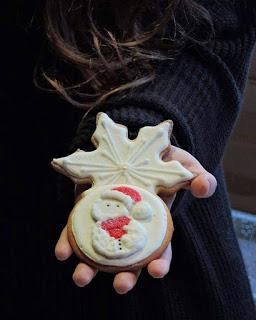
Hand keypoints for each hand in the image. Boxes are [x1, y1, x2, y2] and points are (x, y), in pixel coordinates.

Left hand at [55, 145, 216, 293]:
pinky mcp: (87, 210)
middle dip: (125, 275)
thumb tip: (205, 187)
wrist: (133, 146)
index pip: (159, 251)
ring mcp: (108, 221)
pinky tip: (62, 251)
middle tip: (121, 285)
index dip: (160, 263)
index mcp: (154, 224)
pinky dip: (68, 242)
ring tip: (82, 277)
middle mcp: (130, 228)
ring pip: (99, 251)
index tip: (157, 271)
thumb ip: (197, 177)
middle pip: (128, 259)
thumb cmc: (163, 161)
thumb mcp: (183, 166)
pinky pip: (75, 230)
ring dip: (90, 267)